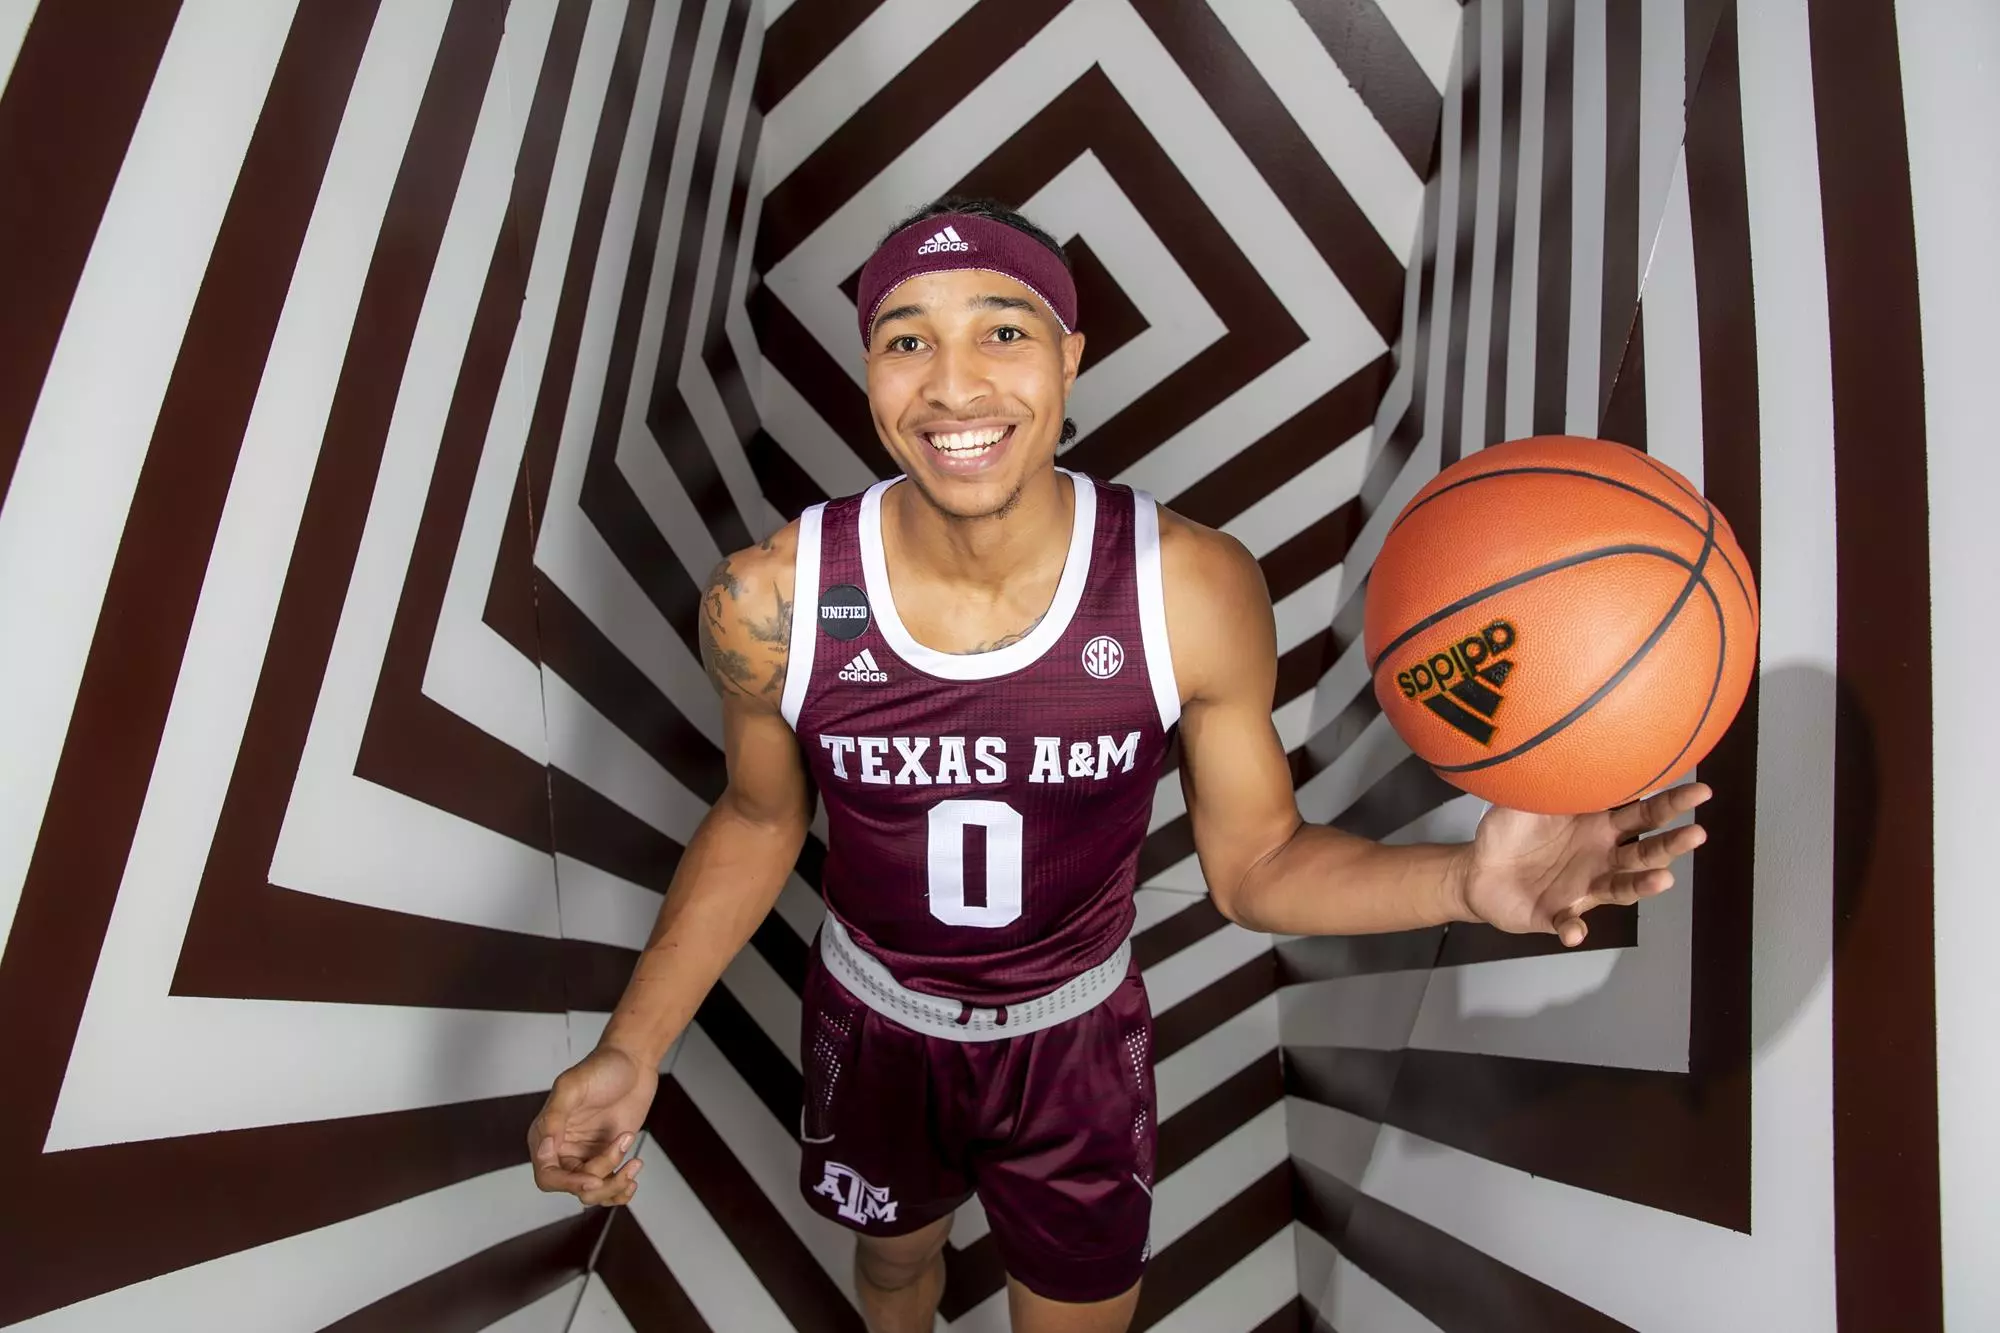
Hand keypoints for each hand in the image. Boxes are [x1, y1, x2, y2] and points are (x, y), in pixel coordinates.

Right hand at [527, 1045, 659, 1205]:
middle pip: (573, 1188)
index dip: (568, 1183)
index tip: (593, 1179)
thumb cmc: (601, 1067)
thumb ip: (554, 1118)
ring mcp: (586, 1156)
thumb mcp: (572, 1086)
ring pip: (593, 1192)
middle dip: (599, 1177)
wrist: (633, 1061)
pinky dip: (621, 1189)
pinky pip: (609, 1188)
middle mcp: (563, 1150)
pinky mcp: (608, 1157)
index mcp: (546, 1136)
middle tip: (621, 1147)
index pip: (547, 1176)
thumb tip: (544, 1150)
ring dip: (615, 1180)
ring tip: (633, 1153)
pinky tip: (633, 1172)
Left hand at [1455, 782, 1711, 946]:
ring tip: (1663, 880)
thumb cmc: (1509, 830)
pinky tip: (1575, 931)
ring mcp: (1584, 888)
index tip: (1700, 791)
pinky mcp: (1559, 914)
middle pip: (1645, 851)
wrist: (1478, 870)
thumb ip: (1547, 777)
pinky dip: (1573, 928)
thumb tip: (1562, 744)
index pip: (1644, 813)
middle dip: (1673, 844)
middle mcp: (1602, 858)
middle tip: (1697, 833)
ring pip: (1622, 889)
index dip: (1672, 803)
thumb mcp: (1525, 797)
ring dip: (1642, 886)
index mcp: (1600, 825)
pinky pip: (1569, 923)